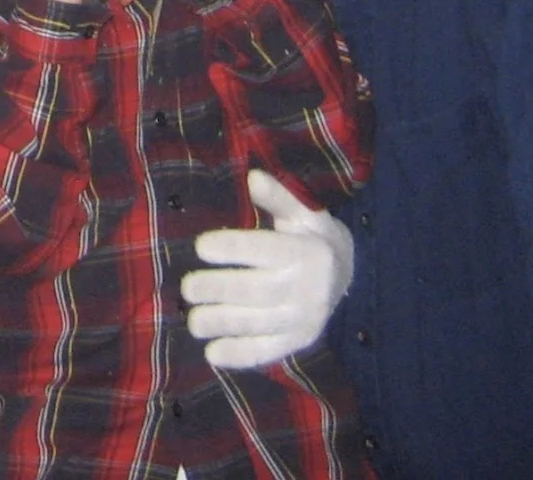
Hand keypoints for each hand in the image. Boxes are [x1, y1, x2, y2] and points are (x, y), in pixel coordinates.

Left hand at [183, 169, 355, 369]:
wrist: (346, 276)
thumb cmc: (312, 237)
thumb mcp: (303, 213)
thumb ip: (278, 197)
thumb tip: (253, 177)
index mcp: (307, 252)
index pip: (266, 251)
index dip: (233, 248)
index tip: (201, 246)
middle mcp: (308, 289)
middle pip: (258, 291)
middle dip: (219, 290)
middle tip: (187, 287)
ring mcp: (304, 319)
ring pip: (259, 324)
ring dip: (223, 325)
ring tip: (193, 321)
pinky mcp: (299, 340)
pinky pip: (269, 351)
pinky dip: (240, 355)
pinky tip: (212, 354)